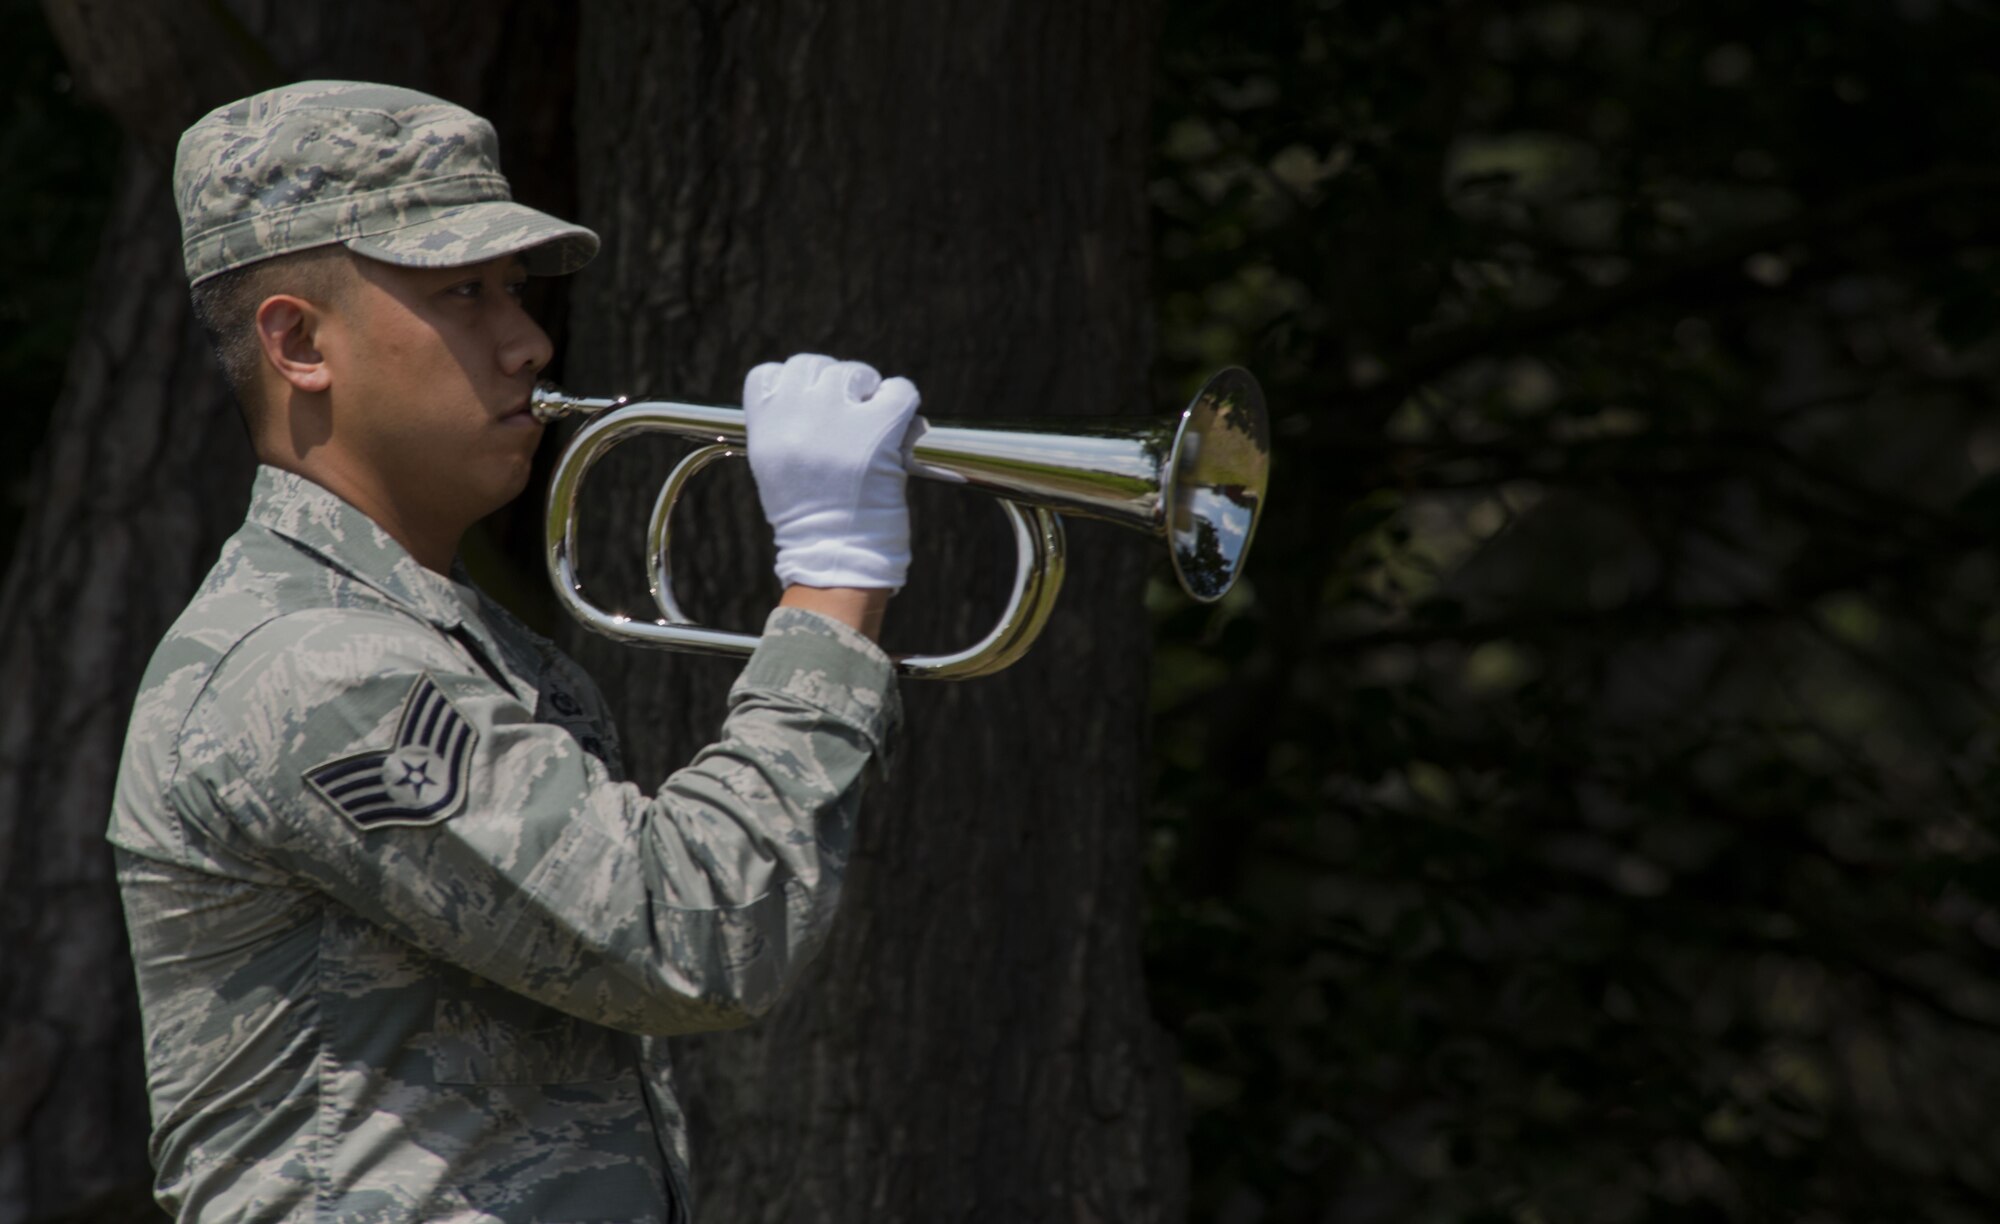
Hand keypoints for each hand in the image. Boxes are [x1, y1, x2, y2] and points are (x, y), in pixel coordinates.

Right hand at [743, 353, 920, 591]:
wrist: (837, 556)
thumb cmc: (810, 519)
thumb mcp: (775, 468)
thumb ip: (784, 425)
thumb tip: (813, 393)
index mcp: (763, 427)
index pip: (767, 373)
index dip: (793, 384)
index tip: (810, 404)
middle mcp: (795, 416)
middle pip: (811, 365)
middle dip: (832, 384)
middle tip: (848, 413)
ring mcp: (837, 420)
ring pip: (853, 372)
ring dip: (867, 390)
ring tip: (871, 423)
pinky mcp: (878, 428)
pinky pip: (899, 389)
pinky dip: (903, 401)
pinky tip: (898, 427)